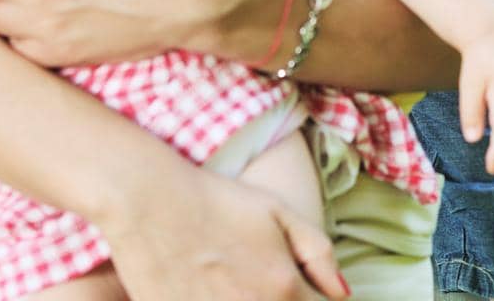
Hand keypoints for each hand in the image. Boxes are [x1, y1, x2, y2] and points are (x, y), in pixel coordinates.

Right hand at [103, 156, 347, 300]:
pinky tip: (216, 291)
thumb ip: (318, 253)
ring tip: (241, 285)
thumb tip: (343, 293)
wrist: (150, 203)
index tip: (304, 289)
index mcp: (283, 288)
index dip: (316, 299)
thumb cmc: (216, 202)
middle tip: (264, 281)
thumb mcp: (276, 212)